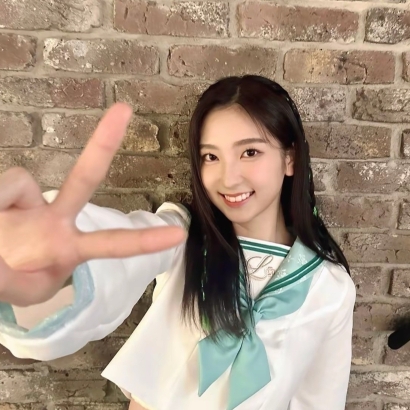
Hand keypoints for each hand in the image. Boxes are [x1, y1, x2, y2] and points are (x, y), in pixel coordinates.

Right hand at [0, 103, 185, 306]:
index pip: (113, 244)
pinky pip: (2, 185)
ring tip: (2, 238)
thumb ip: (17, 285)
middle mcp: (58, 218)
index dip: (144, 241)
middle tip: (123, 108)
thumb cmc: (20, 278)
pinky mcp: (7, 190)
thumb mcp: (29, 291)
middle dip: (103, 144)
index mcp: (72, 247)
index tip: (178, 235)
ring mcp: (34, 202)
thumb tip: (1, 263)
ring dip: (3, 202)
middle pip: (85, 178)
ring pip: (20, 180)